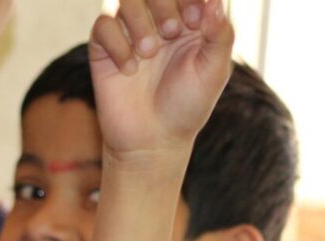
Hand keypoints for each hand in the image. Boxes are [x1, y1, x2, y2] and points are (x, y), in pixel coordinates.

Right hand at [89, 0, 232, 159]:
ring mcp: (130, 34)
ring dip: (140, 22)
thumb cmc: (187, 107)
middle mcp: (157, 22)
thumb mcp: (213, 72)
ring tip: (148, 53)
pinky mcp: (105, 50)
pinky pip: (103, 26)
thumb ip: (220, 35)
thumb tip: (215, 1)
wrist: (153, 142)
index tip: (194, 20)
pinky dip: (117, 43)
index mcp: (187, 20)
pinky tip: (129, 69)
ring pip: (127, 0)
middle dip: (163, 3)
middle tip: (171, 32)